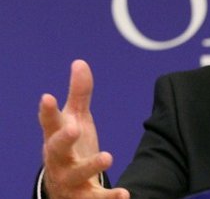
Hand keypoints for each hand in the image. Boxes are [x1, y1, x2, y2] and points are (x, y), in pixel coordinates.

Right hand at [38, 60, 129, 198]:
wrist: (66, 189)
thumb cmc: (70, 148)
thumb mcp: (74, 120)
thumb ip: (79, 94)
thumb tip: (80, 62)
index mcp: (55, 139)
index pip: (49, 123)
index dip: (47, 111)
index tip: (47, 96)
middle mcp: (58, 160)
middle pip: (56, 150)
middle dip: (63, 139)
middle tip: (74, 127)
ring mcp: (70, 181)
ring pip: (76, 175)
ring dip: (91, 166)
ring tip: (108, 157)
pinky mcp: (84, 198)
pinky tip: (125, 194)